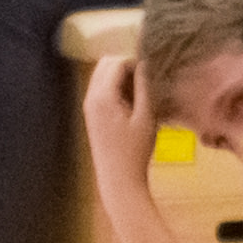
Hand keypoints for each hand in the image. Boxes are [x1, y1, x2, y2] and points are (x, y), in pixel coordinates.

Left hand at [81, 49, 163, 170]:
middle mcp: (91, 96)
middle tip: (146, 82)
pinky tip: (131, 103)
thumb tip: (146, 64)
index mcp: (103, 96)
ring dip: (121, 76)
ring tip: (140, 93)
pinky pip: (102, 87)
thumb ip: (145, 87)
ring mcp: (89, 105)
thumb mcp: (146, 117)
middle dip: (126, 66)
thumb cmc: (135, 151)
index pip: (117, 62)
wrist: (118, 179)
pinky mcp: (91, 113)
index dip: (136, 63)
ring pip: (102, 74)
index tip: (153, 75)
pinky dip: (116, 87)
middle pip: (106, 63)